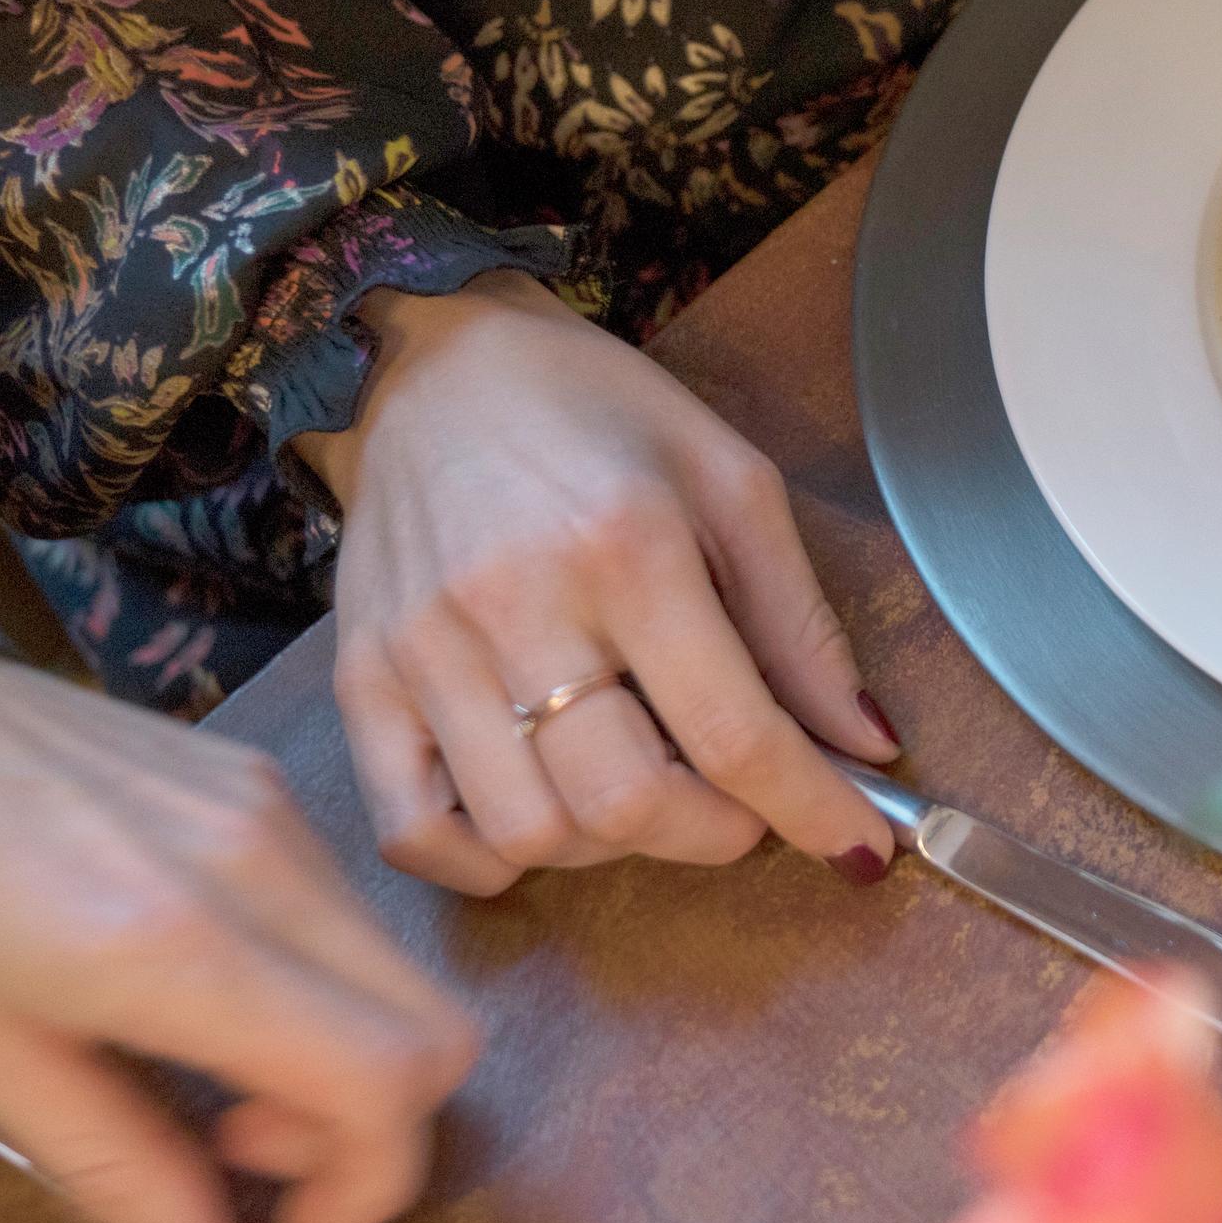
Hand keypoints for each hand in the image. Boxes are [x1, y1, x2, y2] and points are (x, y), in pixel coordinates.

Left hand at [0, 638, 477, 1222]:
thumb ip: (117, 1169)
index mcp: (178, 947)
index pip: (388, 1078)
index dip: (369, 1185)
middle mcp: (263, 865)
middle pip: (436, 1029)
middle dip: (372, 1127)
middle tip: (246, 1153)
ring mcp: (275, 810)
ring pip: (398, 972)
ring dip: (343, 1055)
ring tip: (208, 1072)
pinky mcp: (262, 780)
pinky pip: (345, 911)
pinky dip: (317, 986)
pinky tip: (201, 989)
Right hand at [296, 273, 899, 897]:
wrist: (432, 362)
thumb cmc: (596, 414)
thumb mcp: (732, 484)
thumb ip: (801, 625)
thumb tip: (863, 747)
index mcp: (628, 548)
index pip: (733, 733)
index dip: (810, 811)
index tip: (858, 850)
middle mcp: (515, 608)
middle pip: (625, 802)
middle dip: (715, 835)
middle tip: (744, 804)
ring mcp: (422, 653)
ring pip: (529, 832)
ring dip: (612, 848)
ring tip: (643, 785)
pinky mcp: (359, 682)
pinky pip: (413, 834)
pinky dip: (491, 860)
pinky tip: (546, 812)